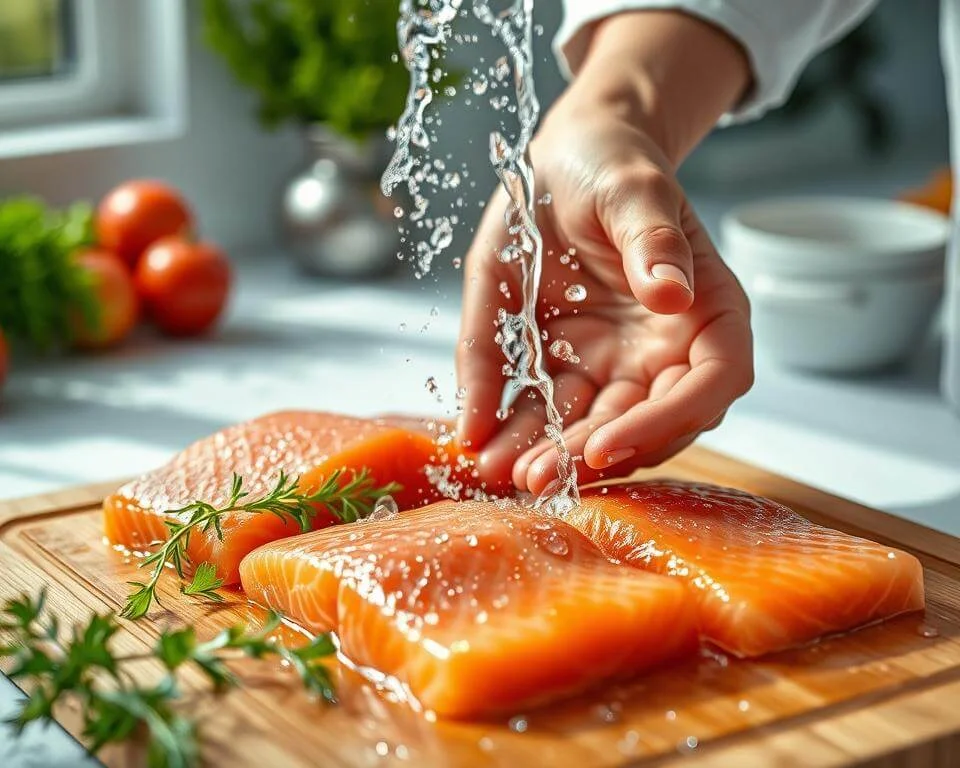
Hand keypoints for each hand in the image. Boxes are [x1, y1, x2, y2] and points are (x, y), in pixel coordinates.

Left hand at [456, 12, 753, 494]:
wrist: (570, 159)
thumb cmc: (614, 165)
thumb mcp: (632, 189)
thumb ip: (653, 239)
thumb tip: (675, 298)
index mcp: (706, 311)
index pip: (708, 384)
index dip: (664, 424)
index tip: (608, 444)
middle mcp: (666, 349)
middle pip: (642, 421)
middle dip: (589, 453)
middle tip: (535, 475)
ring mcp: (615, 361)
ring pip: (590, 424)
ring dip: (549, 453)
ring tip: (500, 471)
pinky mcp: (566, 361)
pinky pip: (544, 402)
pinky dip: (514, 425)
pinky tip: (482, 443)